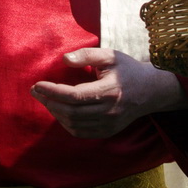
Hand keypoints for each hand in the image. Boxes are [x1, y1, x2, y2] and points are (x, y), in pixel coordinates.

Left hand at [30, 48, 187, 138]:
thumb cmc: (128, 69)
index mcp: (109, 91)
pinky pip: (82, 132)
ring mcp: (109, 124)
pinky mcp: (108, 131)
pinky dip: (66, 124)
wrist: (151, 90)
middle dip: (50, 102)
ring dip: (56, 113)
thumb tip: (64, 60)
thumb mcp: (110, 55)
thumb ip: (87, 55)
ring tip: (46, 100)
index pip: (74, 96)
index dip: (53, 91)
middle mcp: (109, 111)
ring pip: (75, 125)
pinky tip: (59, 112)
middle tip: (36, 92)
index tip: (38, 84)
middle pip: (72, 113)